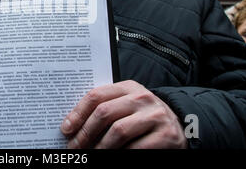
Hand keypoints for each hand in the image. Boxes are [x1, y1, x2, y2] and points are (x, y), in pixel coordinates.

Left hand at [60, 80, 186, 148]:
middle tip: (75, 147)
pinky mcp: (166, 136)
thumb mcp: (126, 106)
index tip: (66, 129)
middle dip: (85, 133)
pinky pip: (135, 148)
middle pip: (104, 112)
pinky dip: (120, 155)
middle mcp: (142, 98)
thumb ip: (105, 108)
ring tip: (91, 155)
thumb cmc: (143, 117)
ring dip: (100, 148)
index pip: (96, 96)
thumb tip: (72, 126)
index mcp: (128, 87)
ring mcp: (155, 116)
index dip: (77, 113)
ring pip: (118, 131)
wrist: (179, 126)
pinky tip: (113, 157)